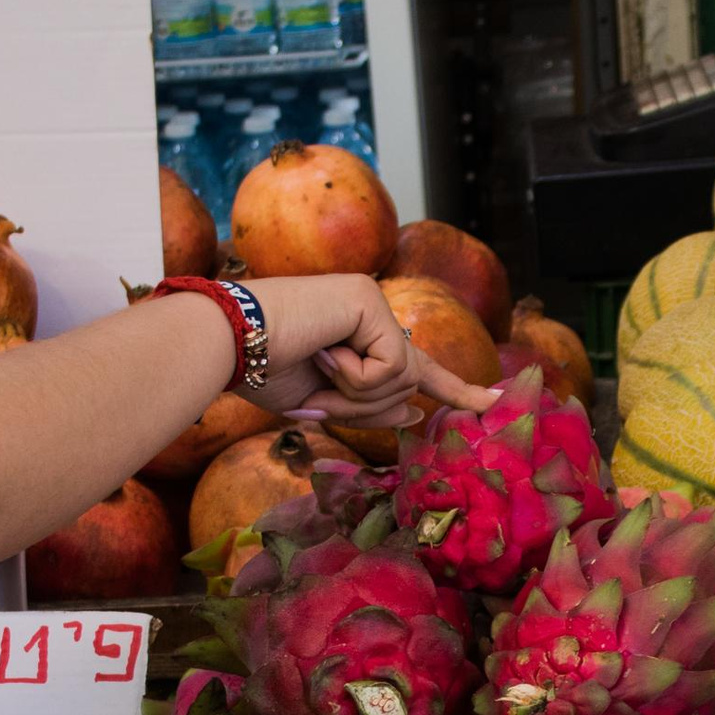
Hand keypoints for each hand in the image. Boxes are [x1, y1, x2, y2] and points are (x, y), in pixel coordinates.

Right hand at [248, 274, 501, 428]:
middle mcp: (368, 310)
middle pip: (405, 385)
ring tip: (314, 367)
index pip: (414, 365)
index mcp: (355, 332)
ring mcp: (371, 302)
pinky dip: (355, 378)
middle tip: (316, 394)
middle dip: (364, 408)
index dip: (455, 389)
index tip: (492, 403)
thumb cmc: (256, 371)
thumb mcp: (321, 402)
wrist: (221, 344)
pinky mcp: (370, 302)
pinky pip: (389, 368)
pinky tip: (323, 353)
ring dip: (354, 396)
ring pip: (400, 381)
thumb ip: (370, 406)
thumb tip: (418, 413)